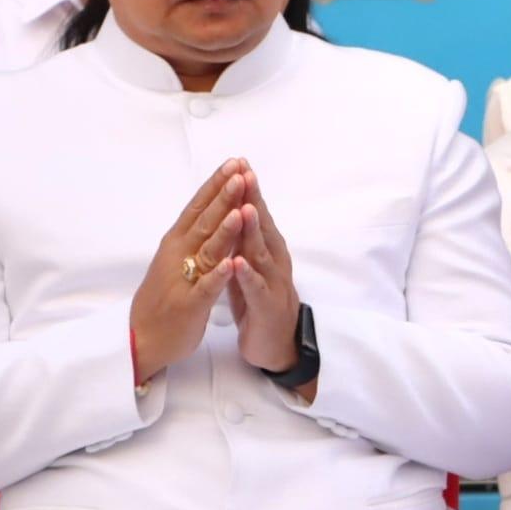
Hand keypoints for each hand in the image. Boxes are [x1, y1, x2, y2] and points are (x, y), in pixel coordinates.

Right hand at [130, 161, 245, 383]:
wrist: (143, 338)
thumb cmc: (164, 296)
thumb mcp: (177, 259)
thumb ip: (193, 235)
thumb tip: (211, 208)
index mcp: (177, 242)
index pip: (198, 207)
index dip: (216, 185)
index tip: (234, 162)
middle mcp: (178, 255)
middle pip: (204, 221)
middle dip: (223, 196)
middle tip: (240, 172)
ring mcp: (183, 279)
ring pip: (206, 250)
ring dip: (223, 230)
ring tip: (240, 209)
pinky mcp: (189, 304)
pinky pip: (205, 288)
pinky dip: (218, 275)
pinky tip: (232, 263)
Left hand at [229, 166, 302, 379]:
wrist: (277, 345)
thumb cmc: (260, 303)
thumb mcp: (249, 266)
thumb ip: (243, 241)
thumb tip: (233, 212)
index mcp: (267, 249)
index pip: (256, 214)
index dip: (248, 189)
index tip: (238, 163)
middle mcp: (274, 260)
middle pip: (261, 226)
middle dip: (252, 199)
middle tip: (245, 173)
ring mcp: (272, 282)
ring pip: (260, 252)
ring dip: (252, 231)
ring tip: (244, 209)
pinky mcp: (266, 305)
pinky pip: (255, 288)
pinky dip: (246, 275)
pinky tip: (237, 263)